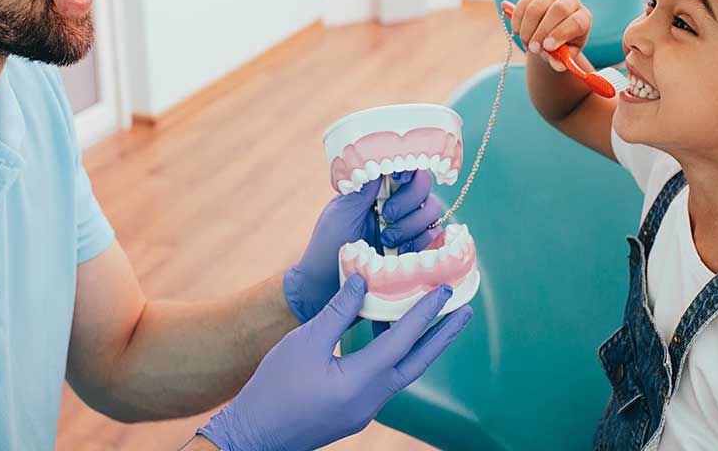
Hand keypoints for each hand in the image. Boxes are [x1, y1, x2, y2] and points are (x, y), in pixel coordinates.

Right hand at [199, 274, 472, 450]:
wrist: (252, 437)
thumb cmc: (274, 388)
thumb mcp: (305, 342)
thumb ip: (338, 312)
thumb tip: (362, 282)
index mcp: (361, 382)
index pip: (402, 341)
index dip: (424, 313)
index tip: (444, 289)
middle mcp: (371, 400)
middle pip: (417, 363)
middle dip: (442, 336)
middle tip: (465, 311)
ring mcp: (364, 411)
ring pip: (402, 372)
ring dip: (418, 346)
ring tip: (432, 319)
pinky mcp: (353, 413)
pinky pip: (383, 379)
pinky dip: (393, 356)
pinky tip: (387, 337)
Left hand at [283, 169, 443, 322]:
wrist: (325, 285)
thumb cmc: (328, 244)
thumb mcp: (342, 211)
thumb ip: (364, 186)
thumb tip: (381, 159)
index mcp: (377, 189)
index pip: (404, 166)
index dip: (408, 166)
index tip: (399, 176)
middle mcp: (396, 203)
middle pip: (425, 185)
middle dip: (410, 199)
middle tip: (386, 215)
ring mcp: (408, 226)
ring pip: (432, 211)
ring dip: (412, 224)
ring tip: (387, 240)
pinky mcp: (416, 249)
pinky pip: (435, 237)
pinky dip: (422, 242)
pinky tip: (401, 252)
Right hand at [502, 0, 592, 72]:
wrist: (549, 36)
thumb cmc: (561, 46)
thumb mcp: (564, 56)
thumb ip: (561, 61)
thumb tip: (556, 64)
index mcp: (583, 17)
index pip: (576, 21)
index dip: (561, 34)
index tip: (548, 47)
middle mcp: (570, 0)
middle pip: (558, 10)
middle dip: (542, 31)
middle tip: (533, 49)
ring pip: (536, 8)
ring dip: (527, 30)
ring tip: (527, 44)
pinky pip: (521, 6)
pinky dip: (517, 22)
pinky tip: (519, 33)